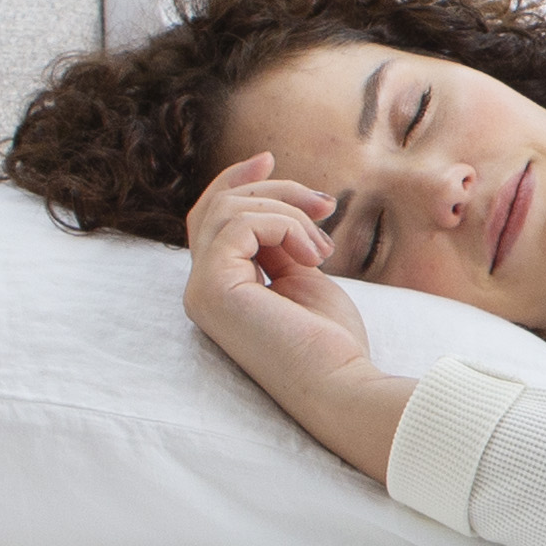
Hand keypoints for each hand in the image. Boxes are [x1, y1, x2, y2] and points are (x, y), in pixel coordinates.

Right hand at [184, 152, 416, 483]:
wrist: (343, 387)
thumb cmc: (333, 344)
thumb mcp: (303, 277)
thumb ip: (279, 244)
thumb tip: (275, 204)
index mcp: (222, 288)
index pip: (211, 220)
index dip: (235, 182)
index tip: (271, 158)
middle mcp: (202, 290)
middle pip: (215, 207)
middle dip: (273, 189)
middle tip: (326, 204)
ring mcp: (202, 291)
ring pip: (227, 210)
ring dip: (288, 213)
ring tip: (324, 250)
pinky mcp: (213, 290)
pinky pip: (238, 224)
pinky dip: (283, 225)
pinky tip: (314, 257)